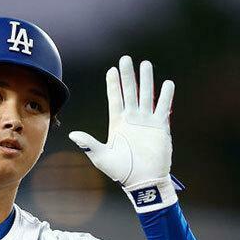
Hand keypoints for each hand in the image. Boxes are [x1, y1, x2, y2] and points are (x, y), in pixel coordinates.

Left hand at [69, 55, 178, 210]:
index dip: (113, 84)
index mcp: (117, 123)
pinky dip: (165, 95)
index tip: (111, 70)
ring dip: (146, 80)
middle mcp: (132, 119)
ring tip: (145, 64)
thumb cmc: (121, 172)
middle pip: (130, 92)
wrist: (143, 181)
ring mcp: (146, 121)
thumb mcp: (102, 157)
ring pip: (146, 95)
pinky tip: (167, 83)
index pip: (115, 98)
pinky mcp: (160, 127)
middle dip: (128, 75)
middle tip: (126, 59)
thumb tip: (72, 135)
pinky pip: (163, 107)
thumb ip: (89, 144)